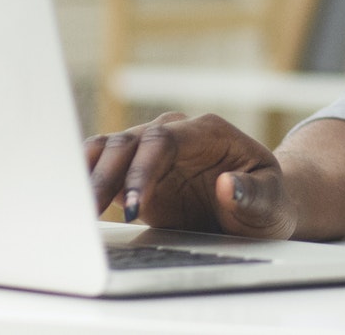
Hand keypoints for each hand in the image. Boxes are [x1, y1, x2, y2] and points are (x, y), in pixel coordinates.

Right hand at [83, 112, 296, 238]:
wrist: (258, 209)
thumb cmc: (269, 201)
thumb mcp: (271, 204)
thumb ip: (252, 194)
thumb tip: (226, 185)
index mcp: (207, 132)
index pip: (164, 141)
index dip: (143, 170)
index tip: (132, 205)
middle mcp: (175, 135)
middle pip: (129, 143)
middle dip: (108, 176)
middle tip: (92, 211)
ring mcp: (152, 153)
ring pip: (109, 150)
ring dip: (89, 176)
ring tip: (75, 208)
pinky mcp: (135, 174)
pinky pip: (103, 167)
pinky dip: (86, 179)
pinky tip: (72, 201)